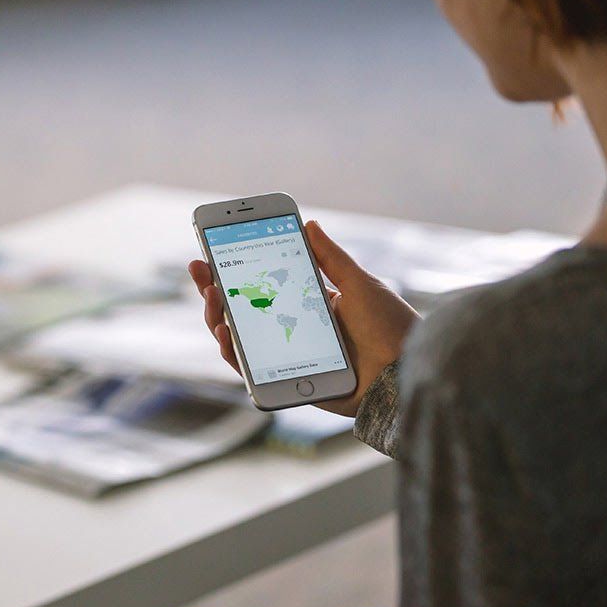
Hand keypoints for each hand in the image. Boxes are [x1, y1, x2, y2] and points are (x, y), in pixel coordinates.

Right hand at [188, 219, 418, 417]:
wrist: (407, 372)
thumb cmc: (391, 328)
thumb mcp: (359, 284)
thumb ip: (330, 257)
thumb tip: (309, 224)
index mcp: (309, 306)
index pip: (262, 286)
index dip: (234, 270)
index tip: (213, 249)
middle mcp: (292, 331)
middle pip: (242, 311)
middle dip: (214, 289)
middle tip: (200, 268)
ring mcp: (286, 357)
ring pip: (238, 338)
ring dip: (218, 315)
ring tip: (213, 294)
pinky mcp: (286, 382)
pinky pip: (250, 370)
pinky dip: (232, 351)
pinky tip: (225, 330)